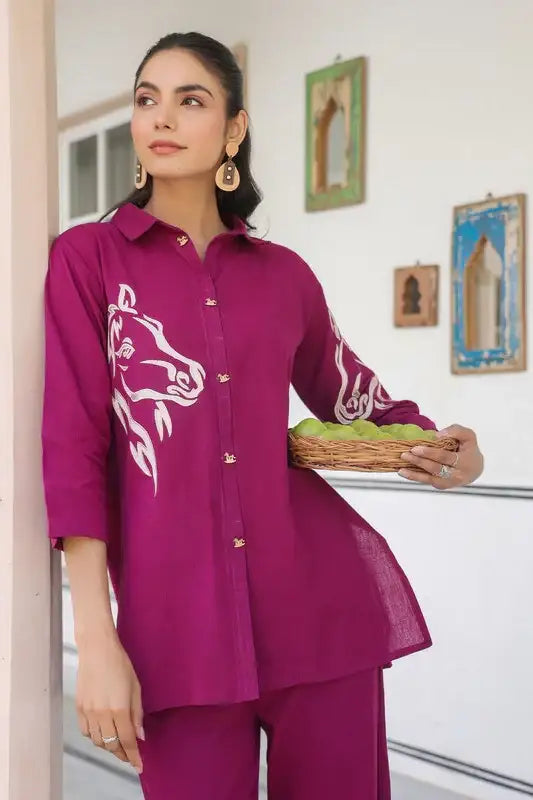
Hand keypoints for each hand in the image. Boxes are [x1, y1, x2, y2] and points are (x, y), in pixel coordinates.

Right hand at [76, 632, 143, 773]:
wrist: (97, 650)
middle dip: (122, 754)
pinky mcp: (79, 708)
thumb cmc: (120, 664)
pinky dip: (95, 737)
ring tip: (118, 744)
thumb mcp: (136, 687)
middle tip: (130, 755)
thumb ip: (137, 713)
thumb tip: (140, 735)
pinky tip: (103, 732)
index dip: (134, 756)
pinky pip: (86, 732)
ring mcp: (88, 712)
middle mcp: (102, 714)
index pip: (127, 741)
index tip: (139, 765)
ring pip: (97, 741)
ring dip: (108, 746)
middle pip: (111, 745)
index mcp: (119, 709)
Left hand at [398, 424, 483, 489]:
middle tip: (405, 455)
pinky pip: (427, 481)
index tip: (416, 448)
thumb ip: (455, 431)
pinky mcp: (441, 486)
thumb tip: (437, 436)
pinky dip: (415, 477)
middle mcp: (457, 475)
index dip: (430, 453)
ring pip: (430, 479)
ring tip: (401, 470)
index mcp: (465, 462)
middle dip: (419, 462)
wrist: (474, 469)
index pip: (445, 458)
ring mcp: (448, 483)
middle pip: (436, 469)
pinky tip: (405, 473)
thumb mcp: (468, 436)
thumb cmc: (469, 450)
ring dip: (414, 474)